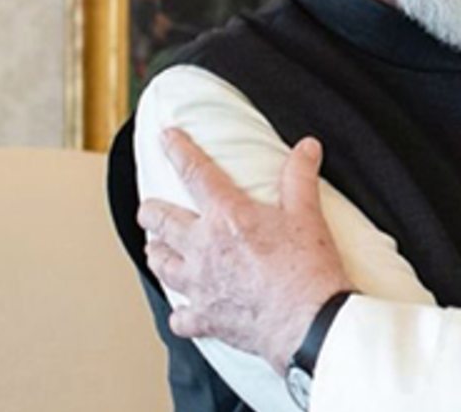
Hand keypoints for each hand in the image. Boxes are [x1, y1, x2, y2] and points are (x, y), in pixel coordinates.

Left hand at [137, 129, 354, 371]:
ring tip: (158, 249)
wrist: (310, 323)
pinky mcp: (205, 318)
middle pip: (160, 222)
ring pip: (160, 265)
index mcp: (227, 217)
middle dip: (151, 211)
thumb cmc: (309, 269)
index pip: (195, 173)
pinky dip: (181, 311)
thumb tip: (306, 147)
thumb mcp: (308, 214)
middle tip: (150, 208)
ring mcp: (200, 285)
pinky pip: (180, 316)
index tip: (167, 137)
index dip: (179, 150)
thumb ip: (300, 176)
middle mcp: (204, 248)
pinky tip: (185, 308)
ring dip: (157, 253)